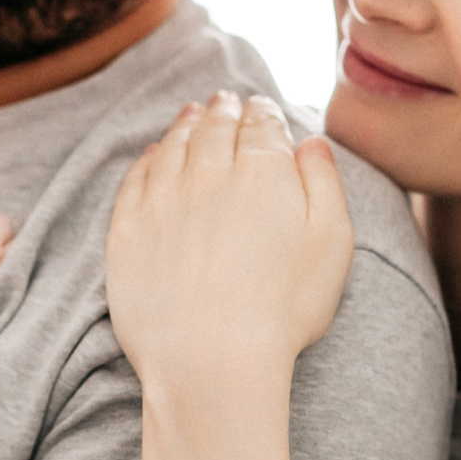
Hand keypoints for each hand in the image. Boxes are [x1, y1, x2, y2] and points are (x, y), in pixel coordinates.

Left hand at [107, 91, 353, 385]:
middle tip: (225, 100)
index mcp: (263, 170)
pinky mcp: (127, 228)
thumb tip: (311, 142)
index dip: (263, 113)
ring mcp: (162, 198)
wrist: (211, 359)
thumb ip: (324, 183)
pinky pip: (136, 178)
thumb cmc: (283, 309)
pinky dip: (147, 159)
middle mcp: (208, 172)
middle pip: (215, 127)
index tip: (262, 107)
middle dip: (224, 110)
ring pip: (174, 145)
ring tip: (192, 115)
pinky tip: (152, 155)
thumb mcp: (332, 243)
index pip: (262, 125)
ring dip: (185, 125)